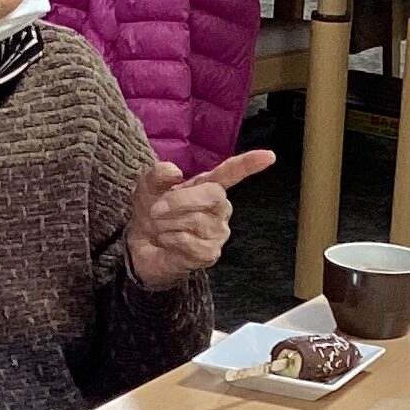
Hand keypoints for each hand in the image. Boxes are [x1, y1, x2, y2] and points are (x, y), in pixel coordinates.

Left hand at [124, 149, 274, 289]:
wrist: (139, 247)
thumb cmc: (152, 212)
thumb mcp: (148, 187)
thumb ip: (158, 174)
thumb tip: (175, 172)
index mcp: (208, 186)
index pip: (232, 172)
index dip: (249, 164)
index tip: (269, 155)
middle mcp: (219, 208)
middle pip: (213, 195)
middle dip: (180, 200)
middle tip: (155, 209)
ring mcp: (217, 232)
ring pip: (198, 220)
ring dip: (169, 222)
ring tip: (160, 226)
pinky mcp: (209, 254)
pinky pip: (191, 242)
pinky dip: (171, 239)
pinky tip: (166, 240)